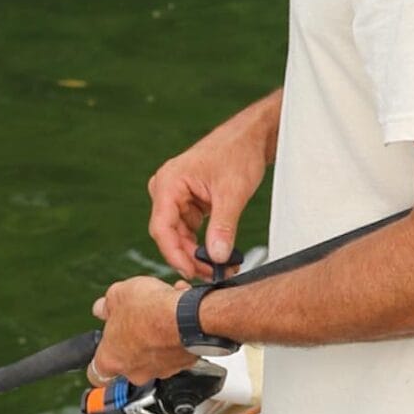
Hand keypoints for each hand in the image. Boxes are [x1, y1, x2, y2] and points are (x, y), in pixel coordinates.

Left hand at [91, 277, 194, 383]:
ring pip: (155, 355)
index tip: (104, 349)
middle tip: (138, 322)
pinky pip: (177, 349)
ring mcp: (161, 370)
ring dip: (157, 337)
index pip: (94, 374)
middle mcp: (135, 371)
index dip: (99, 359)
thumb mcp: (118, 295)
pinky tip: (179, 315)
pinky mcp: (184, 364)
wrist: (189, 316)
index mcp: (111, 359)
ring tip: (161, 314)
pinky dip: (178, 335)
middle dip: (134, 342)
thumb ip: (107, 304)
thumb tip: (103, 307)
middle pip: (128, 362)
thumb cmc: (151, 310)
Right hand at [148, 96, 276, 279]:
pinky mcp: (188, 201)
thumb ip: (223, 226)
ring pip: (180, 235)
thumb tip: (217, 258)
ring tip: (220, 269)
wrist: (251, 137)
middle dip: (188, 257)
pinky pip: (190, 229)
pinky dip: (202, 243)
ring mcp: (176, 196)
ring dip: (196, 253)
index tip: (191, 272)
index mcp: (168, 183)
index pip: (162, 228)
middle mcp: (166, 190)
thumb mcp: (233, 192)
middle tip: (212, 276)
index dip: (174, 254)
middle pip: (169, 234)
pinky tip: (218, 257)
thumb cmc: (239, 154)